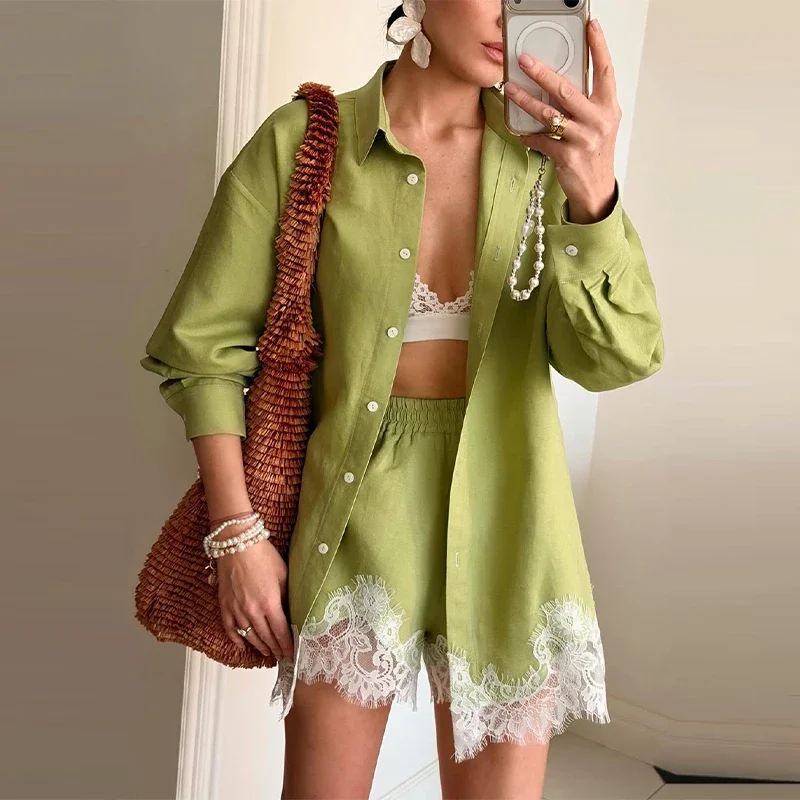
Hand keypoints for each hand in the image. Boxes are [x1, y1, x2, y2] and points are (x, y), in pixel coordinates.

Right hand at [216, 529, 292, 660]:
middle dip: (276, 649)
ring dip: (260, 646)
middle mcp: (252, 610)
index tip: (292, 654)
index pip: (281, 632)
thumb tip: (292, 611)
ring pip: (249, 636)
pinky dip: (237, 640)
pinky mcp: (224, 605)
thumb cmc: (262, 555)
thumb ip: (287, 596)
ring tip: (268, 653)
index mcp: (269, 603)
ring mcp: (236, 609)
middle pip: (266, 637)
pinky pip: (230, 628)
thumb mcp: (283, 574)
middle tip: (282, 657)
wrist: (237, 543)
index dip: (287, 645)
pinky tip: (243, 646)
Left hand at [504, 18, 620, 223]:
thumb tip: (560, 80)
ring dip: (526, 101)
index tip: (590, 26)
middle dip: (542, 73)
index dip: (599, 47)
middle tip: (524, 60)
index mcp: (608, 108)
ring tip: (510, 89)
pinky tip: (520, 131)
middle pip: (567, 89)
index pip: (605, 71)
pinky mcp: (567, 156)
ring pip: (549, 114)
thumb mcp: (599, 123)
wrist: (596, 189)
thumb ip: (587, 102)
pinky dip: (528, 135)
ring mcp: (583, 139)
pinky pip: (541, 140)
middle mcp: (598, 121)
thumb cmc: (594, 152)